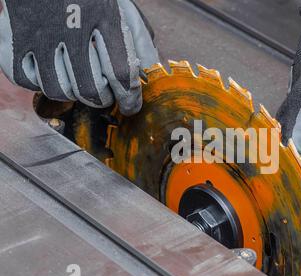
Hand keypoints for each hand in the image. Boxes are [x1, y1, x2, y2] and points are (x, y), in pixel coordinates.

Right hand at [0, 0, 158, 114]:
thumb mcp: (121, 8)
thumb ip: (140, 40)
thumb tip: (150, 73)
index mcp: (104, 16)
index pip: (121, 72)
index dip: (130, 98)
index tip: (131, 107)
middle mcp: (72, 25)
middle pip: (90, 89)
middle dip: (103, 100)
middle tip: (104, 95)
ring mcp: (40, 32)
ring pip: (59, 90)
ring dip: (73, 94)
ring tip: (79, 82)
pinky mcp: (14, 36)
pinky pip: (26, 80)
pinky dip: (41, 83)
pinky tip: (52, 72)